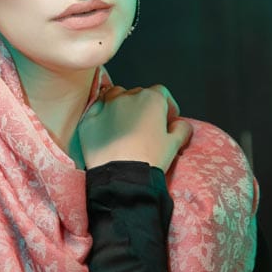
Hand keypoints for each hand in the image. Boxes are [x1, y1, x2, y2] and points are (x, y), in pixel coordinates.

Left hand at [77, 84, 192, 171]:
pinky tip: (107, 127)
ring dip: (122, 105)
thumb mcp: (174, 144)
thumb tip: (180, 124)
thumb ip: (182, 128)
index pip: (162, 93)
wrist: (121, 178)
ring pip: (115, 96)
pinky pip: (96, 110)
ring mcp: (106, 106)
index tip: (168, 120)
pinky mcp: (89, 120)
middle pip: (138, 94)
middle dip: (144, 107)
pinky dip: (102, 115)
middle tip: (146, 127)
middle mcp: (128, 97)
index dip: (167, 106)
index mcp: (151, 99)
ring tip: (125, 123)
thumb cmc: (149, 160)